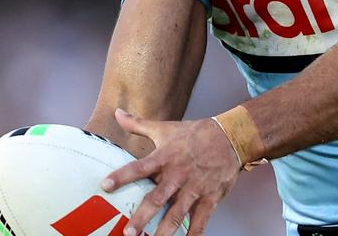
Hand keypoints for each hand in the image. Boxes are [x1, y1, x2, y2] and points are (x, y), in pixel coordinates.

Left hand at [101, 108, 241, 235]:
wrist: (231, 136)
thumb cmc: (195, 134)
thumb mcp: (165, 128)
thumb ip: (138, 124)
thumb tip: (117, 113)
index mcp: (165, 157)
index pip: (139, 167)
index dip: (122, 176)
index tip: (105, 186)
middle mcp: (178, 175)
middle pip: (157, 198)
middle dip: (142, 216)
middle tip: (128, 232)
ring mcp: (195, 188)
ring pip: (177, 213)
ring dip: (163, 231)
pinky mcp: (210, 198)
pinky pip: (200, 221)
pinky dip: (193, 235)